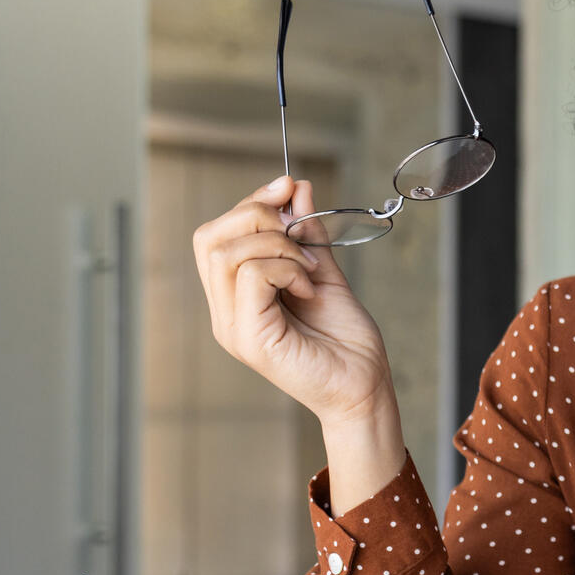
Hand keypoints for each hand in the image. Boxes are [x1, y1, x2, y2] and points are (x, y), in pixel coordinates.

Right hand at [192, 174, 395, 424]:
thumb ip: (307, 234)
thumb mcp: (325, 272)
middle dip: (257, 216)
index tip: (289, 188)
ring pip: (227, 253)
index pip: (215, 235)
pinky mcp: (249, 338)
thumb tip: (297, 189)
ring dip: (278, 246)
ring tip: (310, 268)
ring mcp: (232, 326)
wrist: (365, 386)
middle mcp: (224, 312)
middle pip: (209, 237)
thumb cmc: (346, 341)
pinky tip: (309, 287)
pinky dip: (286, 268)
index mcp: (235, 296)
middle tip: (299, 233)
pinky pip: (251, 276)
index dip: (250, 202)